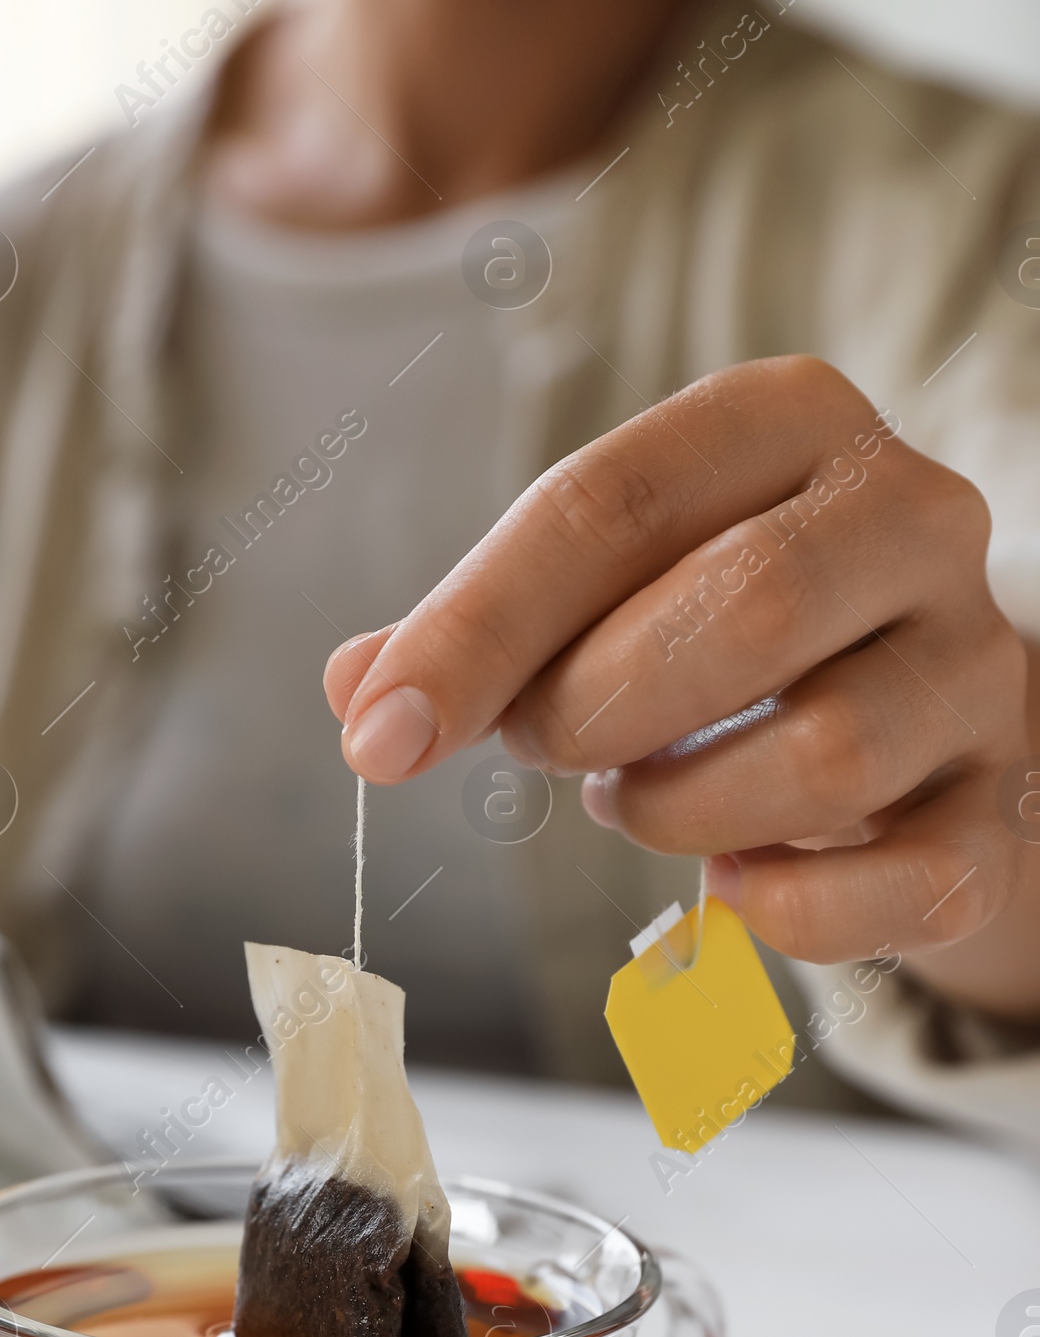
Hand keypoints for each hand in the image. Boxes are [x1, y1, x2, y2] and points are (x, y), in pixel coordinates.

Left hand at [326, 356, 1039, 1019]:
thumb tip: (360, 692)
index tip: (380, 735)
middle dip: (593, 710)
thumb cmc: (728, 638)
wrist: (914, 718)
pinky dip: (795, 913)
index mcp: (790, 422)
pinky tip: (733, 891)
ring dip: (680, 810)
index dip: (477, 628)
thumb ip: (485, 632)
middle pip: (741, 607)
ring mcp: (975, 666)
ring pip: (826, 753)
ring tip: (636, 801)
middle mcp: (911, 518)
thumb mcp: (605, 592)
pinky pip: (908, 880)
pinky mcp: (1000, 806)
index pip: (613, 500)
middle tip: (546, 750)